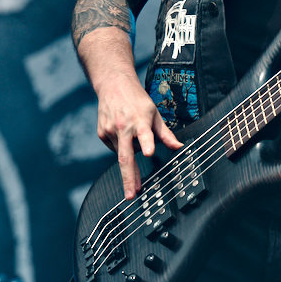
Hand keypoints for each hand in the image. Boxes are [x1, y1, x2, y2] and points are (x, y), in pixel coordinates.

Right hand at [95, 74, 183, 199]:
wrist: (113, 85)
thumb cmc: (138, 100)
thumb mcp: (155, 113)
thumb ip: (166, 133)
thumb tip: (178, 147)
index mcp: (140, 120)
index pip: (144, 134)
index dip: (147, 143)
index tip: (149, 153)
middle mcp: (123, 127)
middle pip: (125, 157)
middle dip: (129, 178)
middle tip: (132, 195)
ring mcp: (110, 131)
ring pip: (123, 153)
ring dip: (130, 151)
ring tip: (133, 133)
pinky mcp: (102, 134)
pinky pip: (115, 148)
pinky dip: (122, 145)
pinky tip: (124, 132)